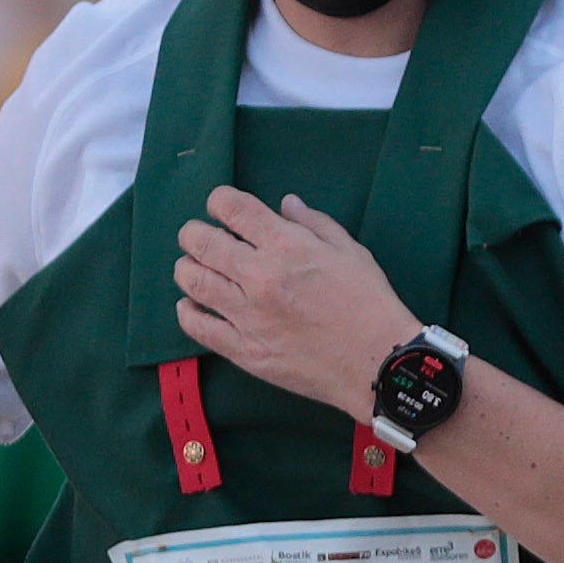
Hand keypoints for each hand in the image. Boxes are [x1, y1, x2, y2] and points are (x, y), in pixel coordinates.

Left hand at [175, 188, 414, 415]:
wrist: (377, 362)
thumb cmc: (370, 303)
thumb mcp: (350, 251)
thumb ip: (314, 223)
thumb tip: (285, 204)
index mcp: (286, 245)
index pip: (232, 208)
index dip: (219, 201)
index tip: (222, 208)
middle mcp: (260, 276)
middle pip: (201, 242)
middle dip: (194, 233)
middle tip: (199, 237)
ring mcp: (248, 315)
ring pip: (193, 281)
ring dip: (187, 268)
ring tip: (194, 268)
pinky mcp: (245, 350)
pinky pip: (199, 328)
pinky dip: (187, 312)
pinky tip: (191, 306)